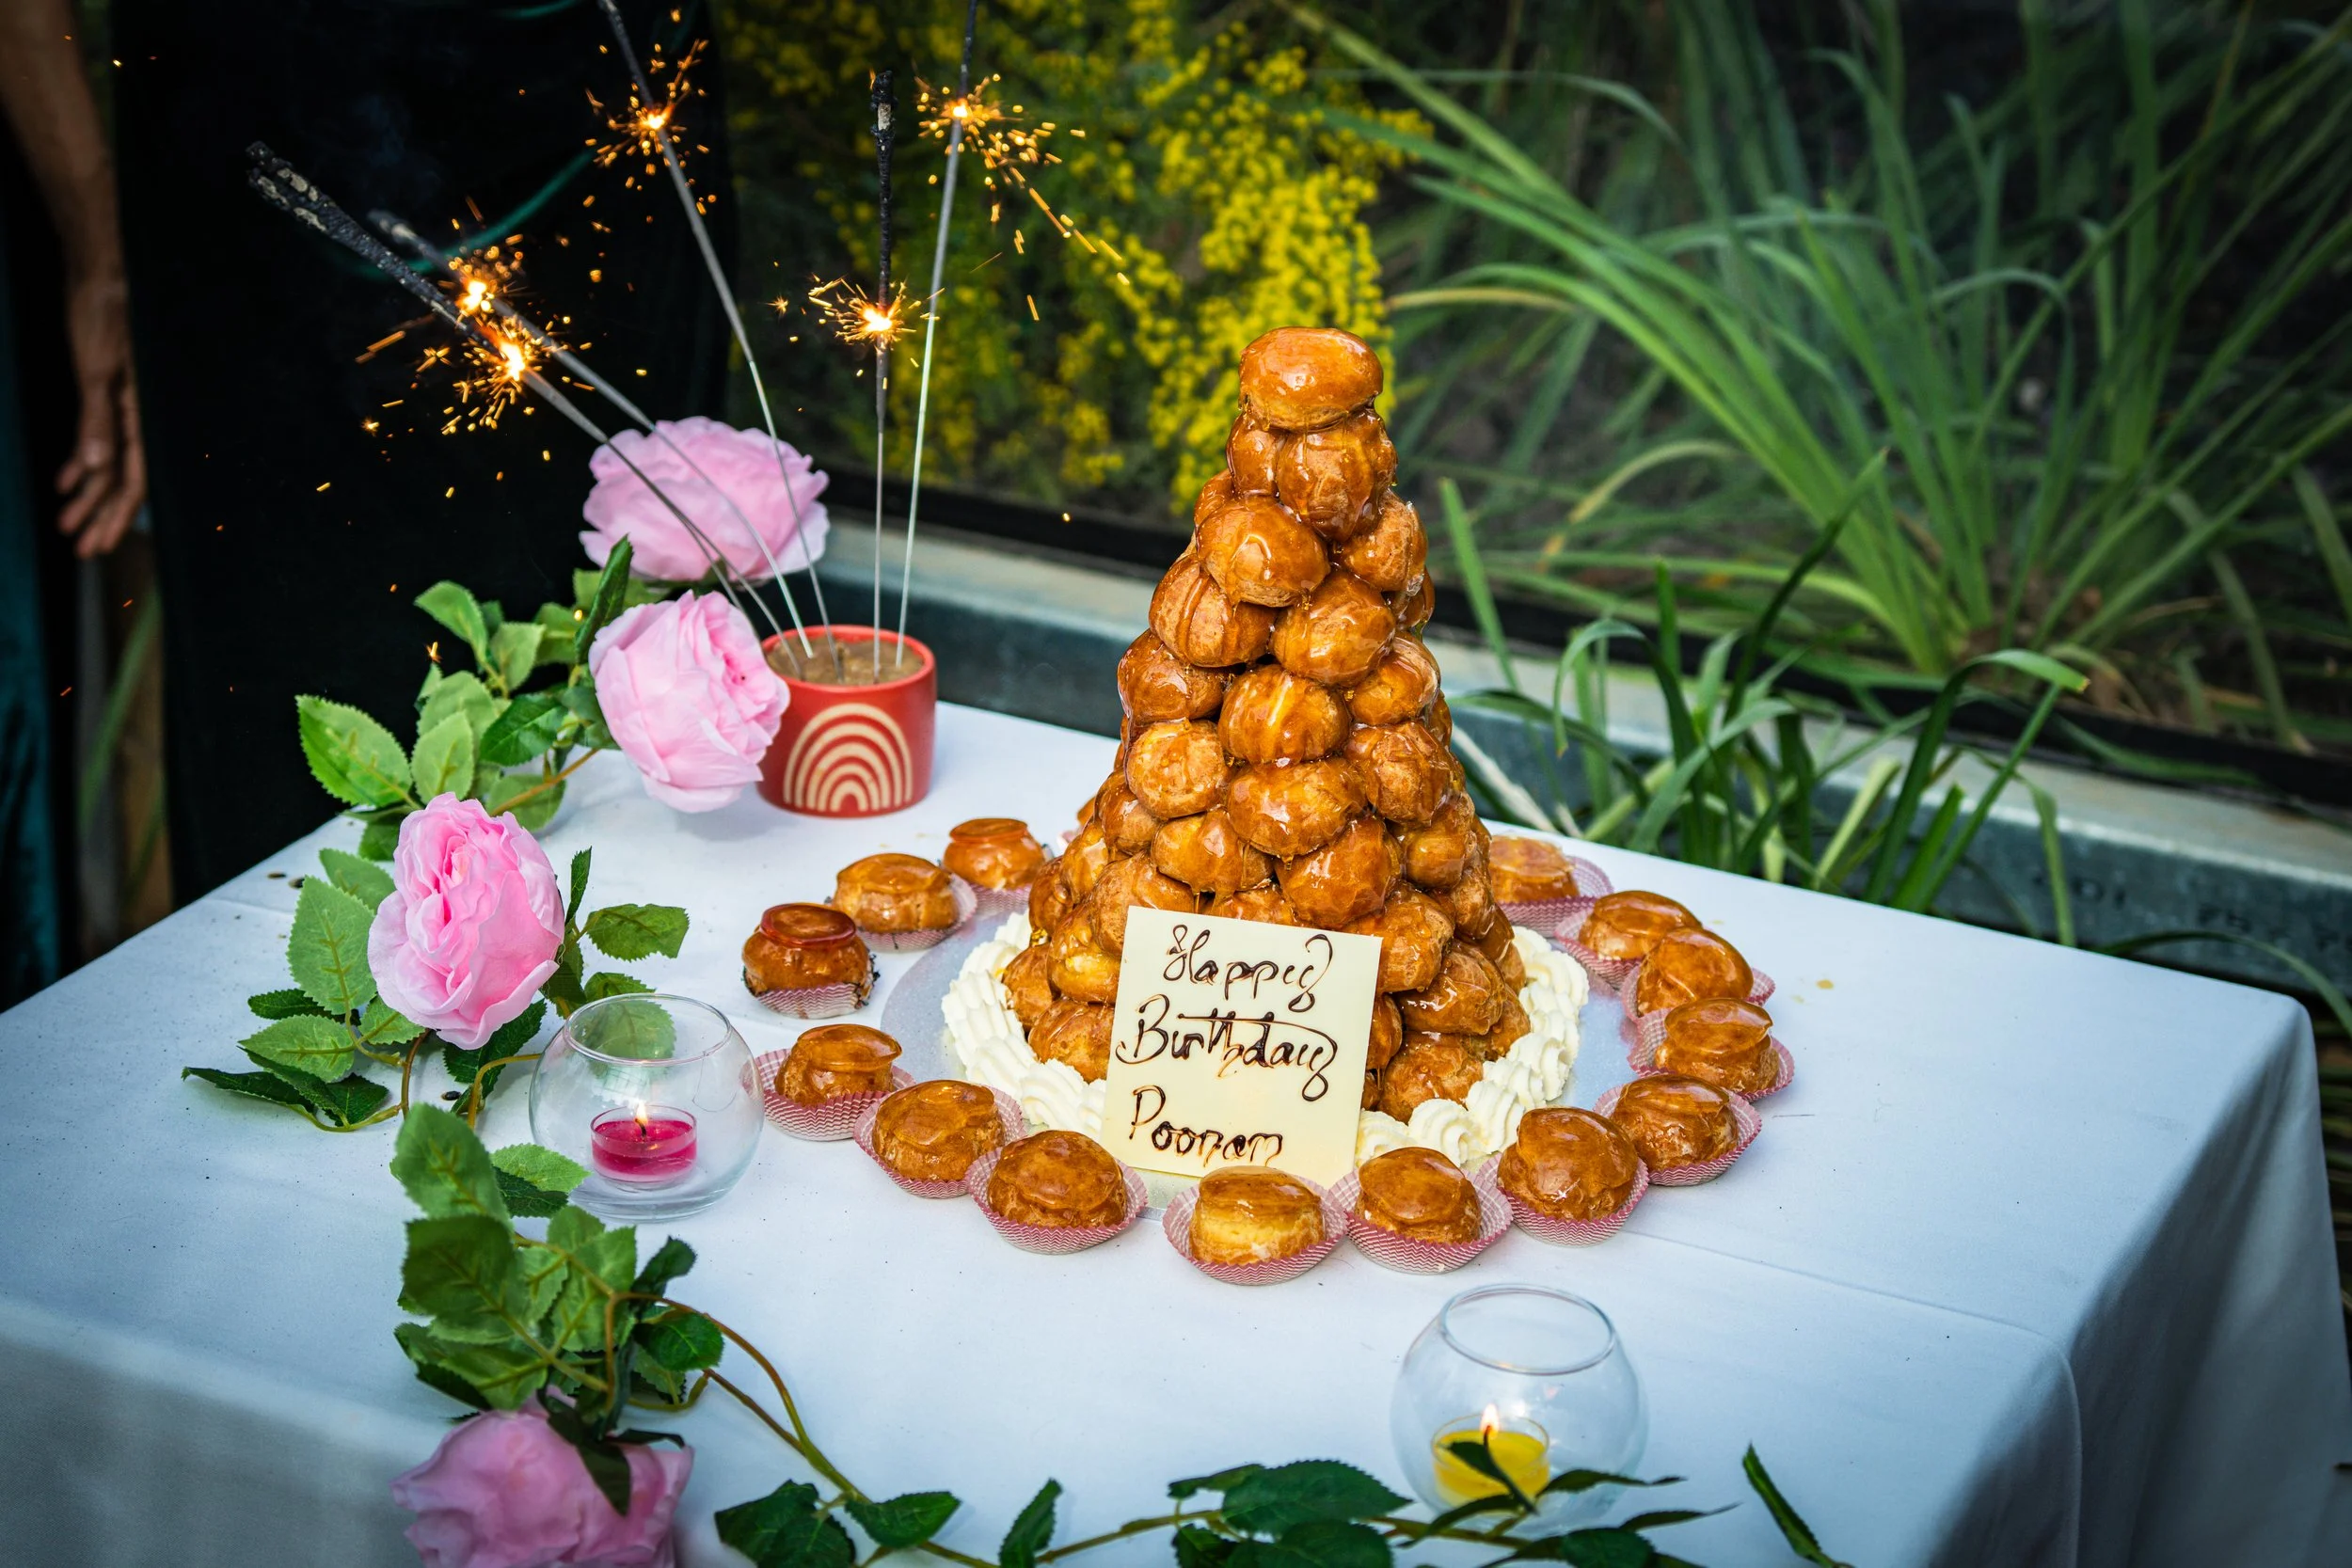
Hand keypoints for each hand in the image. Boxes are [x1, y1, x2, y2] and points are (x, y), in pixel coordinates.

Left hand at [54, 262, 144, 557]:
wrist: (104, 272)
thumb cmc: (105, 314)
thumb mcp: (96, 367)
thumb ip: (99, 417)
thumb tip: (95, 467)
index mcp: (143, 412)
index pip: (135, 476)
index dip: (118, 513)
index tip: (103, 543)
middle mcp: (139, 415)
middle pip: (124, 478)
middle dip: (102, 515)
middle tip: (84, 548)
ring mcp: (125, 405)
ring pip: (108, 461)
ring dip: (88, 494)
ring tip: (68, 524)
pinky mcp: (109, 392)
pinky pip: (98, 437)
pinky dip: (80, 461)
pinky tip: (66, 481)